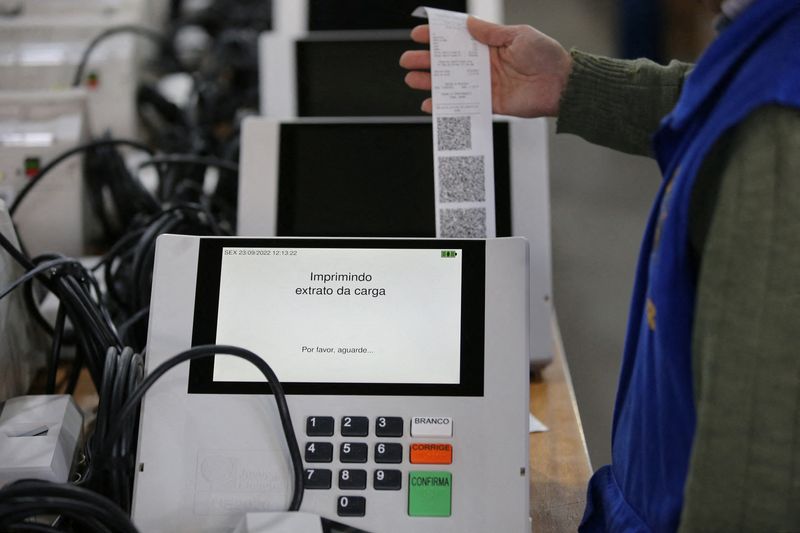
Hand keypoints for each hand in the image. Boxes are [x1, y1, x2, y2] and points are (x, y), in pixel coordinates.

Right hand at [399, 17, 572, 116]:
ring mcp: (485, 85)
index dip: (438, 37)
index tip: (419, 35)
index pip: (458, 39)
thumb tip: (468, 24)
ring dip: (431, 82)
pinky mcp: (490, 103)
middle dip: (426, 61)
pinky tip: (431, 104)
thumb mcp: (518, 35)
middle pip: (449, 62)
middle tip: (408, 60)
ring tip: (412, 80)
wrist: (562, 84)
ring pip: (452, 83)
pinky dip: (447, 106)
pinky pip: (464, 105)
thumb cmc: (546, 56)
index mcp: (490, 45)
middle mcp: (484, 65)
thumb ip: (491, 33)